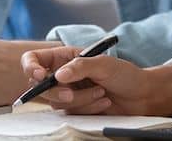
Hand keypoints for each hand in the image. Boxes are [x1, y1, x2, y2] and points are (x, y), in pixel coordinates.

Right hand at [20, 46, 155, 114]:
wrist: (140, 96)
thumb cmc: (125, 74)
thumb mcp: (104, 64)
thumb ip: (80, 67)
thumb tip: (58, 76)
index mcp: (66, 57)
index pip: (35, 60)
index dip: (31, 67)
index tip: (40, 75)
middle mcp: (63, 75)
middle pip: (41, 86)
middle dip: (57, 92)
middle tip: (70, 94)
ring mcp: (68, 92)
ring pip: (57, 102)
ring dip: (80, 100)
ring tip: (101, 93)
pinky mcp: (75, 108)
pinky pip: (70, 113)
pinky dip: (87, 109)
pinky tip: (103, 103)